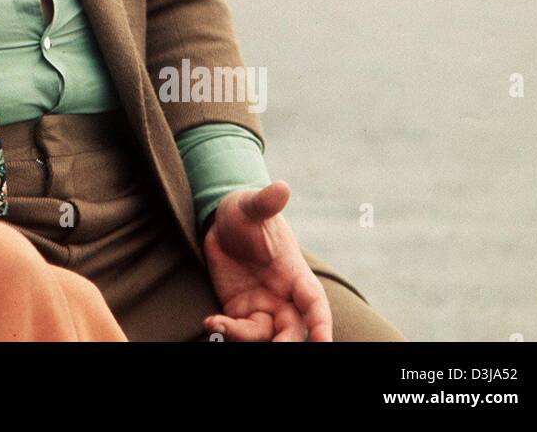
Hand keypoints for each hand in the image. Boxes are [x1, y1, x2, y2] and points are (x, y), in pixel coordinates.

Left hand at [200, 181, 332, 341]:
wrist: (221, 222)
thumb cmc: (245, 211)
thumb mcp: (252, 205)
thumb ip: (265, 202)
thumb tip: (281, 187)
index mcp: (295, 273)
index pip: (314, 302)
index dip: (322, 322)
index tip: (325, 341)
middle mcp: (283, 295)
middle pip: (294, 329)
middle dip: (287, 342)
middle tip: (275, 347)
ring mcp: (262, 306)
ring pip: (264, 335)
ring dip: (245, 337)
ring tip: (219, 324)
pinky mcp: (239, 311)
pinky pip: (238, 330)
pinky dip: (226, 330)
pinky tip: (211, 322)